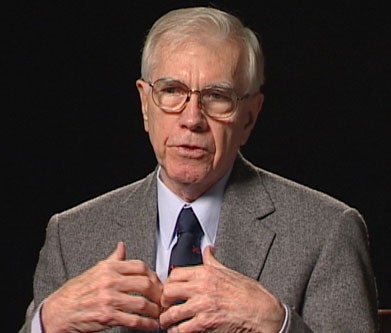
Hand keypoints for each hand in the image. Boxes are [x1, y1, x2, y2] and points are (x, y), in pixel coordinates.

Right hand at [41, 242, 162, 331]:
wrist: (58, 311)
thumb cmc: (77, 291)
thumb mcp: (95, 270)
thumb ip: (113, 259)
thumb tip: (122, 246)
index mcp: (109, 268)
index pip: (140, 266)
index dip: (154, 275)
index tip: (159, 283)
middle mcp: (110, 281)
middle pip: (145, 283)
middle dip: (159, 293)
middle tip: (164, 299)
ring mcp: (109, 299)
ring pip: (142, 303)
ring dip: (155, 310)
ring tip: (160, 313)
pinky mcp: (107, 316)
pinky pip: (133, 320)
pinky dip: (146, 324)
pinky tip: (152, 325)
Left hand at [160, 246, 284, 332]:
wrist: (263, 311)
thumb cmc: (248, 293)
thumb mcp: (228, 271)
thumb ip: (213, 261)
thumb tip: (208, 249)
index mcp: (205, 273)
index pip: (174, 274)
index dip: (169, 284)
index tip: (170, 290)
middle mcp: (201, 288)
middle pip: (168, 292)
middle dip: (165, 301)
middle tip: (166, 306)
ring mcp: (202, 306)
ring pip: (172, 314)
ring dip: (168, 320)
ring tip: (169, 322)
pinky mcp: (206, 324)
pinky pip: (182, 329)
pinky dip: (178, 332)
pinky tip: (180, 331)